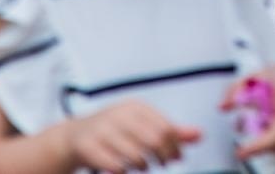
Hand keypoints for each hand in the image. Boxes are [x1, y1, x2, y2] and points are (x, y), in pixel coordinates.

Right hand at [58, 100, 200, 171]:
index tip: (177, 156)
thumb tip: (200, 135)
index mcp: (135, 107)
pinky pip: (116, 166)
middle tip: (164, 163)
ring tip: (143, 165)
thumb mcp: (142, 125)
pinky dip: (124, 172)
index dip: (176, 146)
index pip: (166, 127)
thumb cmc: (114, 131)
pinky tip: (124, 169)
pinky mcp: (89, 148)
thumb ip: (171, 131)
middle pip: (154, 140)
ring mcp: (103, 131)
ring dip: (144, 166)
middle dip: (164, 157)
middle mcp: (119, 115)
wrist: (74, 136)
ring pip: (137, 156)